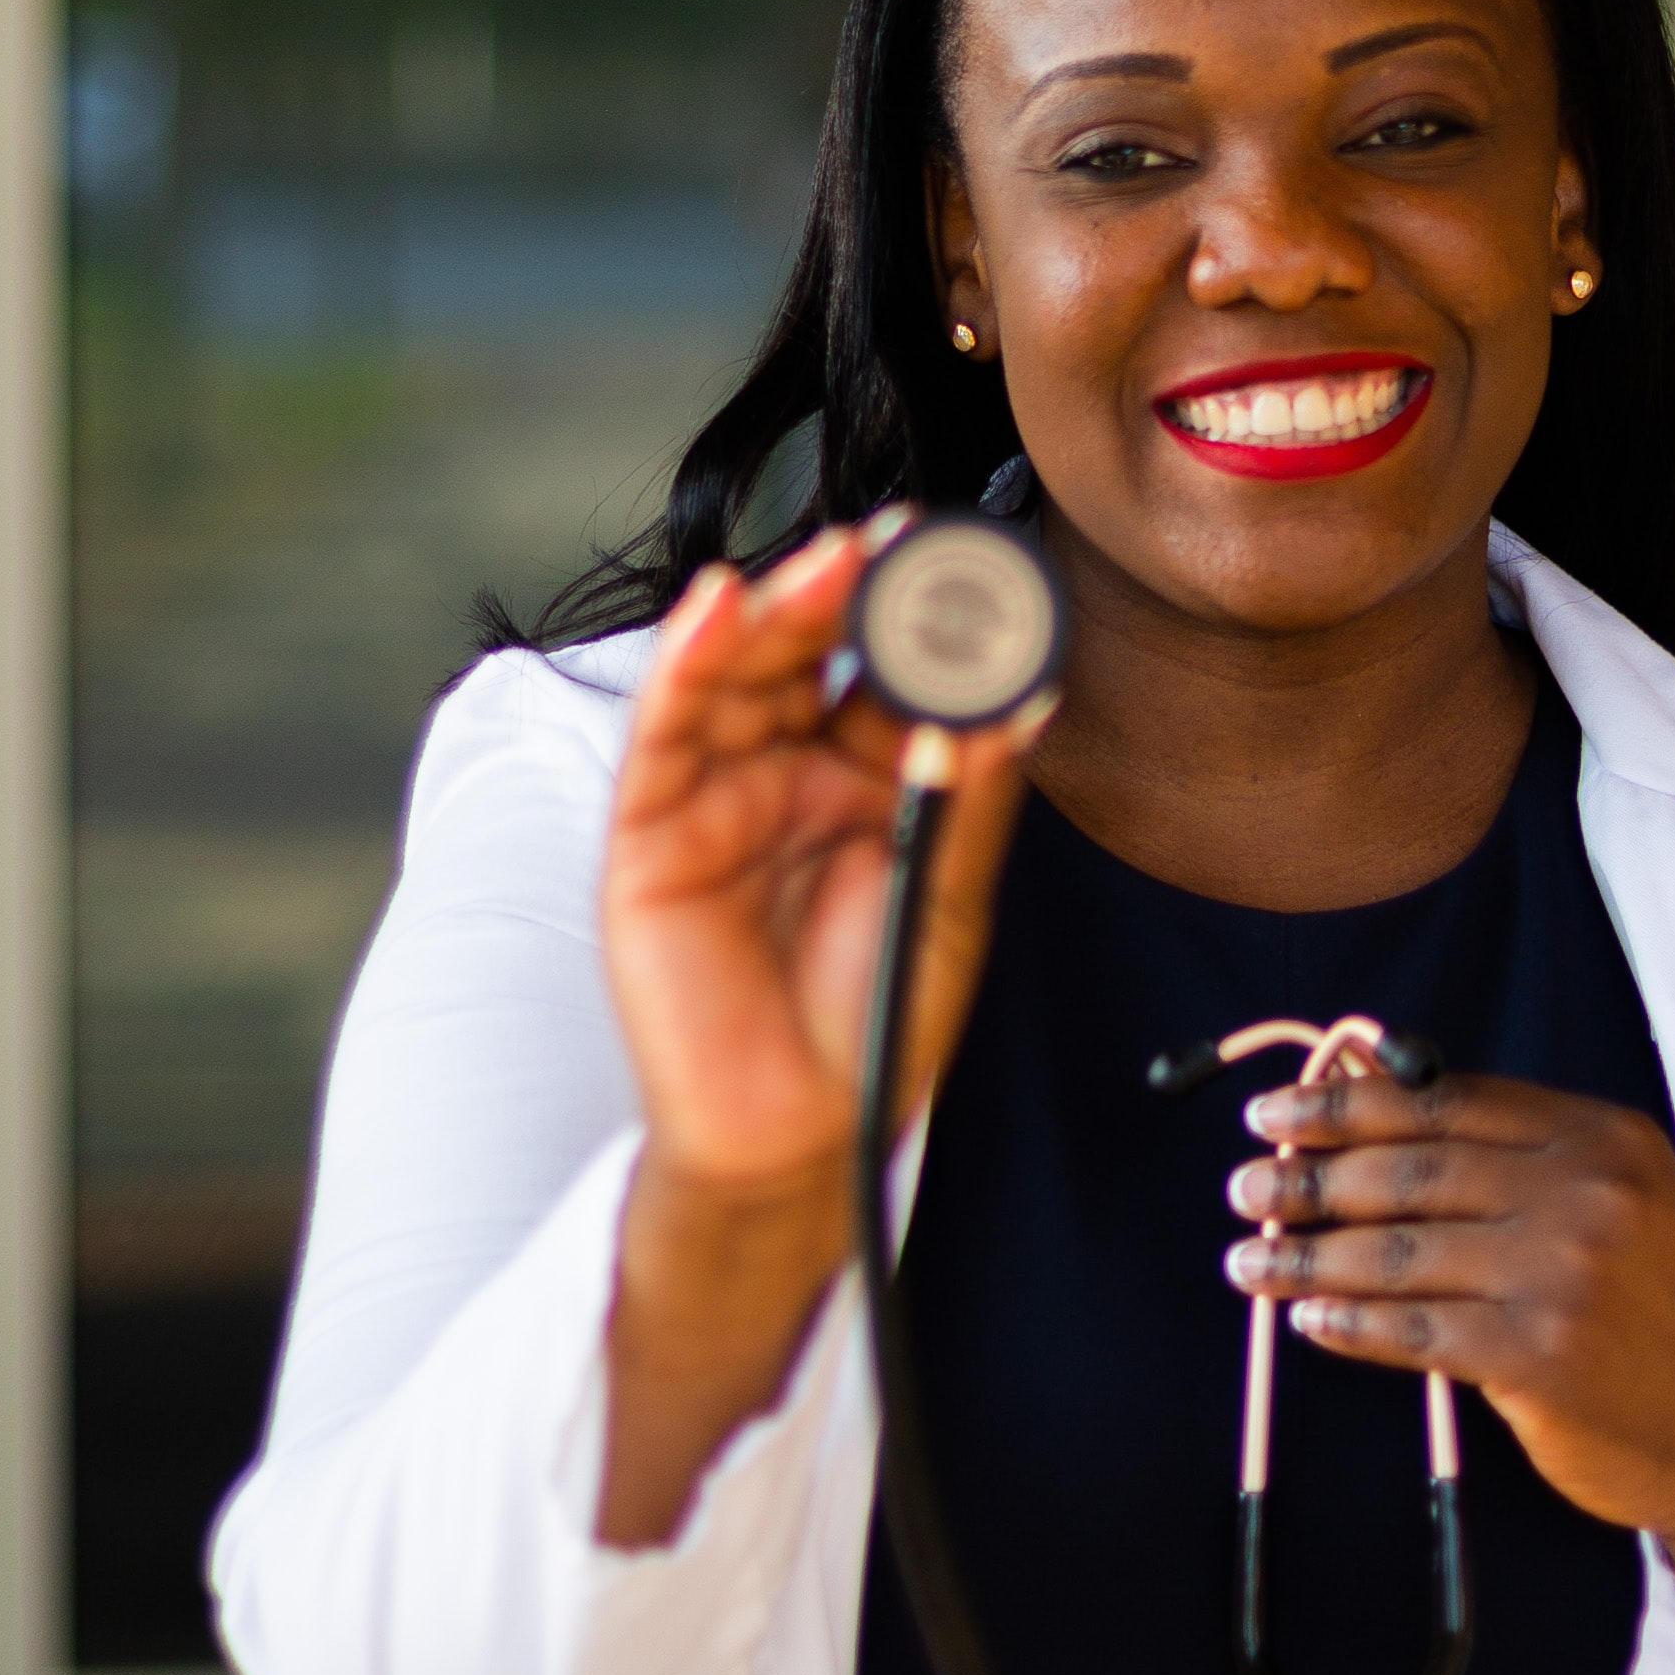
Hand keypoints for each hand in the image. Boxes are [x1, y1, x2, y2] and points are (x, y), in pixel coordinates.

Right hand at [595, 521, 1047, 1544]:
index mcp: (868, 776)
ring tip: (828, 565)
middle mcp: (787, 768)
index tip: (971, 557)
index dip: (923, 613)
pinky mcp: (648, 834)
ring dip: (776, 609)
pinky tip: (715, 608)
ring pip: (736, 673)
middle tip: (903, 541)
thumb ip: (971, 795)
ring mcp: (714, 794)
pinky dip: (682, 663)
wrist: (802, 1133)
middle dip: (851, 591)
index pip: (890, 668)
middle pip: (811, 652)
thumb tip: (1026, 694)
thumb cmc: (876, 1021)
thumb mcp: (949, 898)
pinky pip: (663, 733)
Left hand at [1222, 1075, 1674, 1674]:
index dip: (1348, 1105)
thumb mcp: (1614, 1200)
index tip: (1277, 1112)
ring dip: (1308, 1255)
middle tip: (1246, 1188)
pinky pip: (1415, 1331)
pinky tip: (1306, 1318)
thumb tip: (1371, 1091)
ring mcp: (1564, 1274)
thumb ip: (1510, 1150)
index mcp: (1600, 1138)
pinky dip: (1350, 1323)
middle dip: (1311, 1177)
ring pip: (1401, 1252)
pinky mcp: (1540, 1355)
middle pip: (1412, 1170)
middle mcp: (1587, 1194)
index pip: (1446, 1102)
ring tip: (1248, 1260)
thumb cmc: (1653, 1311)